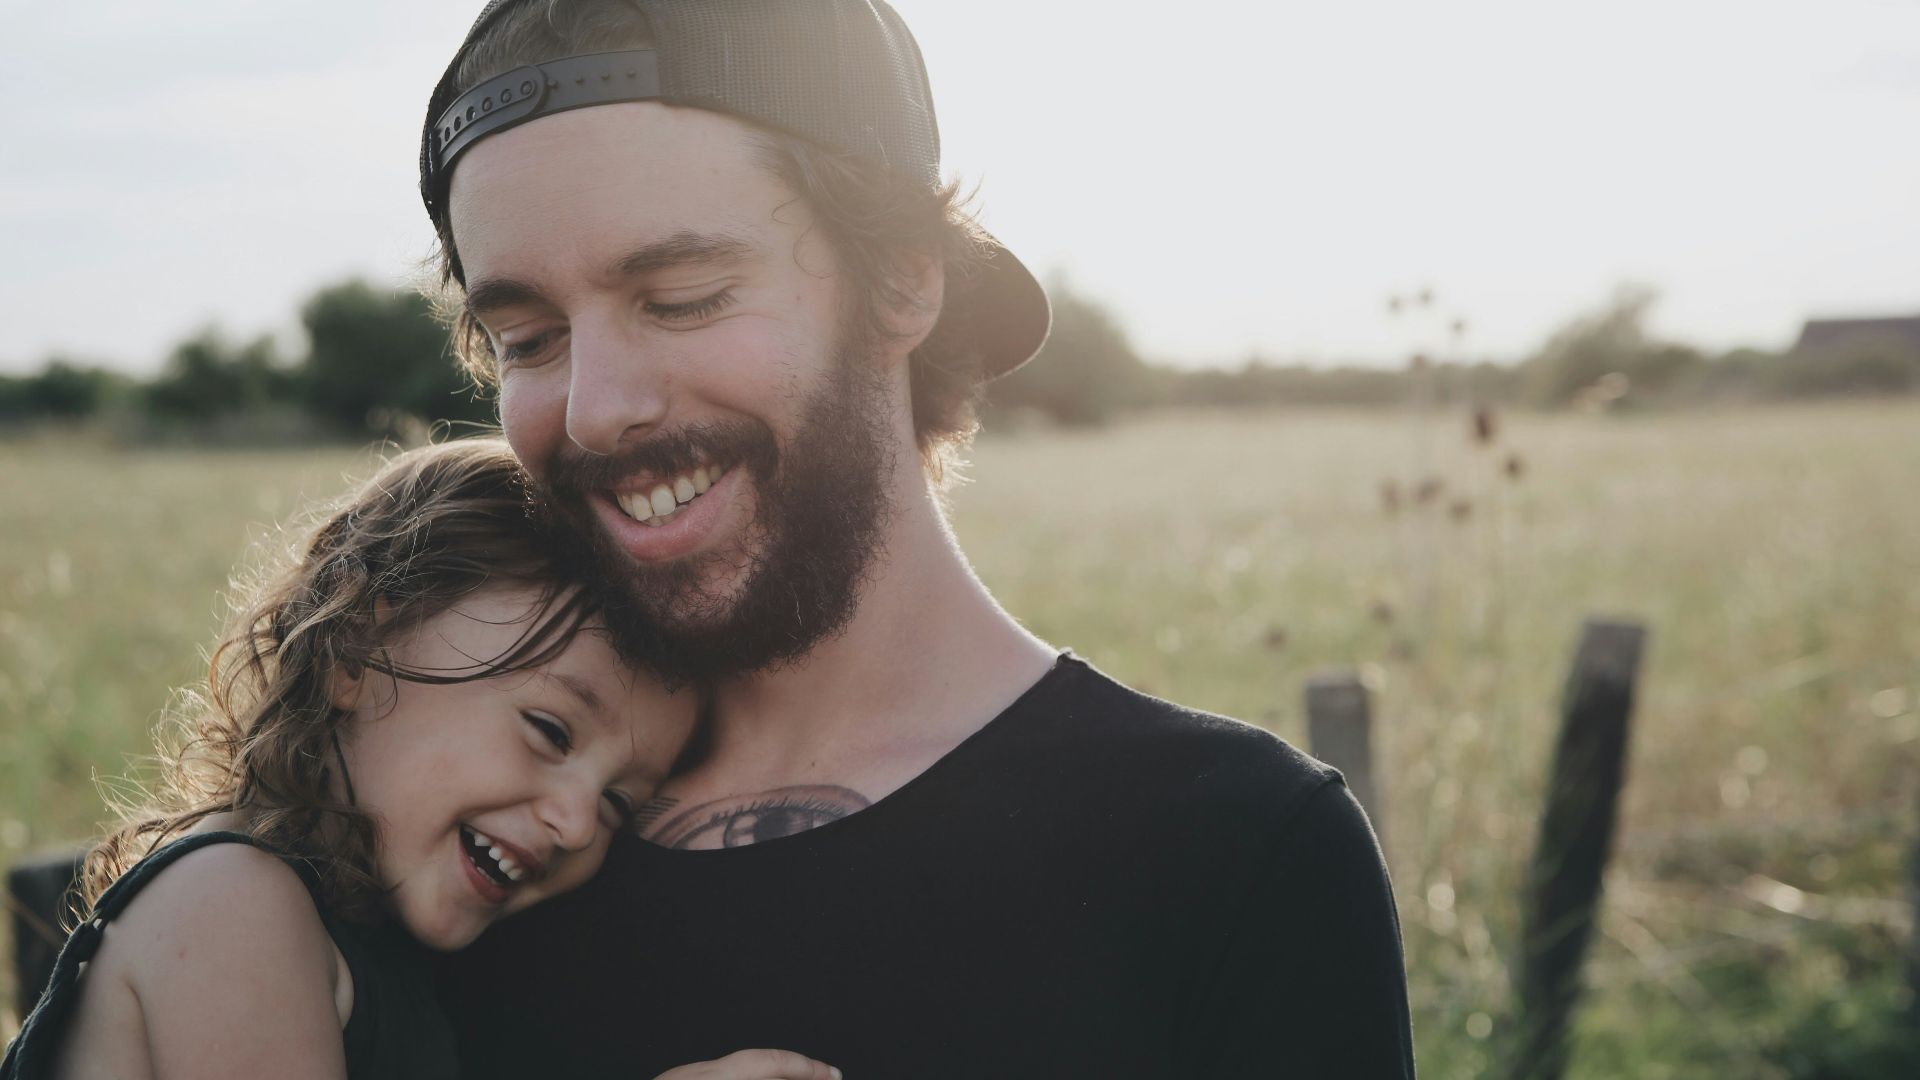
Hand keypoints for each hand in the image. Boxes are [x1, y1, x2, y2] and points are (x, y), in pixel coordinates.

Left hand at [652, 1049, 841, 1079]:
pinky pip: (717, 1078)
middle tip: (823, 1076)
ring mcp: (679, 1078)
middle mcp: (692, 1074)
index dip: (806, 1068)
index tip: (831, 1074)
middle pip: (755, 1060)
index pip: (769, 1062)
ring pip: (735, 1068)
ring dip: (768, 1077)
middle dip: (793, 1070)